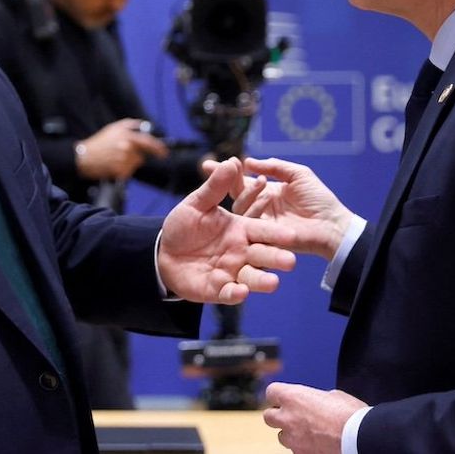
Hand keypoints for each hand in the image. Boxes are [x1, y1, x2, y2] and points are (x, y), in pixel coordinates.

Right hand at [76, 118, 168, 180]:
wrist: (84, 156)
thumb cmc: (98, 142)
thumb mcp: (113, 128)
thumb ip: (131, 125)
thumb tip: (145, 126)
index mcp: (127, 135)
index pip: (148, 142)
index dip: (158, 148)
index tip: (164, 153)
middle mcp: (126, 147)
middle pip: (141, 157)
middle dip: (136, 157)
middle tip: (125, 157)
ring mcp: (123, 160)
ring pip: (134, 165)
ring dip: (128, 164)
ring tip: (115, 160)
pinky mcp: (119, 171)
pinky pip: (128, 172)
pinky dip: (123, 171)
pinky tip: (113, 166)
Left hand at [158, 157, 296, 303]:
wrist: (163, 252)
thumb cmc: (183, 226)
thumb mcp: (197, 204)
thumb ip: (215, 186)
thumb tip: (232, 161)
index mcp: (240, 229)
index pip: (262, 230)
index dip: (276, 233)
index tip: (291, 234)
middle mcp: (241, 252)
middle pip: (264, 255)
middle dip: (277, 258)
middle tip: (290, 262)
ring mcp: (231, 272)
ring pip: (252, 278)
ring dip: (263, 282)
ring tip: (273, 283)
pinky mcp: (218, 289)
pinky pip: (229, 293)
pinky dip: (235, 294)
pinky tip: (241, 293)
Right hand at [206, 157, 354, 259]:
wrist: (332, 224)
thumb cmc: (318, 199)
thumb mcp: (298, 174)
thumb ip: (275, 166)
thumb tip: (249, 162)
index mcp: (265, 193)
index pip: (240, 181)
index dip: (225, 173)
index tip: (207, 164)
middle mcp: (259, 207)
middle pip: (235, 194)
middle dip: (221, 181)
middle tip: (212, 169)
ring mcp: (260, 222)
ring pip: (240, 208)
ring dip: (242, 191)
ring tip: (249, 179)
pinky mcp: (264, 236)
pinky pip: (250, 223)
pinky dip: (252, 209)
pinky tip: (262, 196)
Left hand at [263, 382, 366, 453]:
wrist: (359, 438)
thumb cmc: (350, 414)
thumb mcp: (334, 396)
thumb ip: (317, 398)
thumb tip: (317, 402)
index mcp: (293, 397)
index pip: (271, 392)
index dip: (279, 395)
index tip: (286, 398)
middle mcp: (287, 418)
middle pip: (268, 416)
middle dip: (278, 416)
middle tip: (293, 416)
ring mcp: (293, 440)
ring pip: (282, 437)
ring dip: (291, 434)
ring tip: (309, 432)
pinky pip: (296, 450)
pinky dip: (303, 447)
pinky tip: (318, 444)